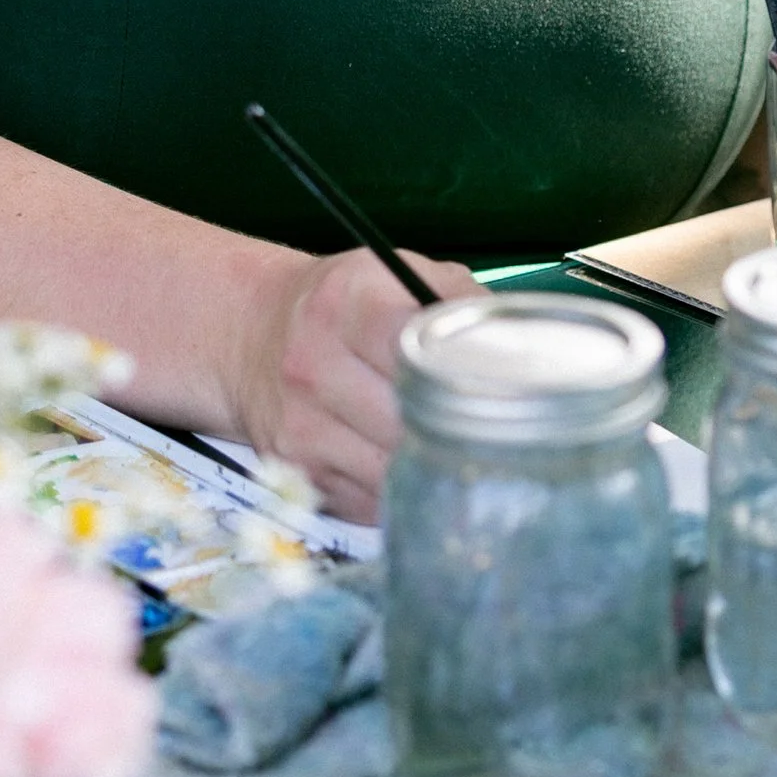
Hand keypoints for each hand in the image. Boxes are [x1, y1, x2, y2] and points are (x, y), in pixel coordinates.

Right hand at [231, 244, 479, 526]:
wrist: (253, 333)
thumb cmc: (344, 304)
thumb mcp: (397, 275)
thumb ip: (460, 303)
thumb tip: (523, 353)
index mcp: (347, 304)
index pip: (412, 348)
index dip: (462, 373)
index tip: (500, 388)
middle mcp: (314, 364)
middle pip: (407, 423)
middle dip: (456, 432)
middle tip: (498, 434)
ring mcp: (301, 425)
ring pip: (392, 473)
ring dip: (431, 470)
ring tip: (459, 454)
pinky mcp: (297, 471)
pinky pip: (370, 502)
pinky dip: (400, 493)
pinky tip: (411, 467)